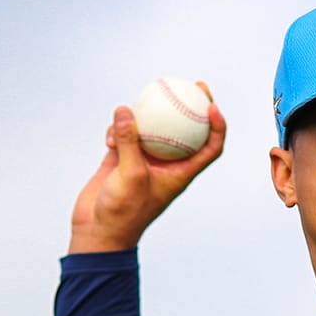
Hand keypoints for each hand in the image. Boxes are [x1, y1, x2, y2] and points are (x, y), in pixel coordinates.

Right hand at [69, 81, 225, 253]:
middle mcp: (166, 165)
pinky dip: (118, 131)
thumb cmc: (123, 211)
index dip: (218, 127)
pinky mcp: (121, 161)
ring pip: (152, 130)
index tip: (212, 106)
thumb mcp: (130, 174)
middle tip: (193, 84)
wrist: (98, 231)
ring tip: (145, 97)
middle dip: (193, 108)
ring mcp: (143, 162)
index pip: (210, 148)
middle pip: (187, 132)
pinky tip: (110, 133)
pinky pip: (124, 136)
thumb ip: (129, 141)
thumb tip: (126, 109)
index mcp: (181, 173)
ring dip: (146, 117)